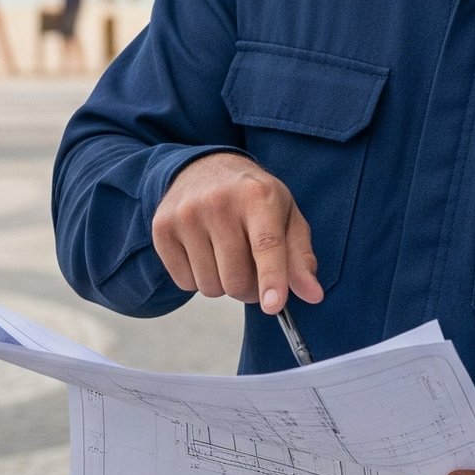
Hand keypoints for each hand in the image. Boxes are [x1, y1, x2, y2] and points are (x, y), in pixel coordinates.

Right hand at [152, 152, 322, 314]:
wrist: (203, 167)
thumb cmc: (254, 199)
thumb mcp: (286, 217)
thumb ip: (300, 257)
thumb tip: (313, 295)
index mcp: (258, 196)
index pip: (266, 244)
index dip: (271, 278)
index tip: (274, 306)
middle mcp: (219, 202)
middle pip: (235, 278)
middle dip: (249, 289)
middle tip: (252, 271)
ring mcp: (186, 214)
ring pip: (209, 287)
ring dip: (223, 284)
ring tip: (226, 256)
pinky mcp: (162, 228)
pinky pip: (184, 283)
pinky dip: (198, 279)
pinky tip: (204, 252)